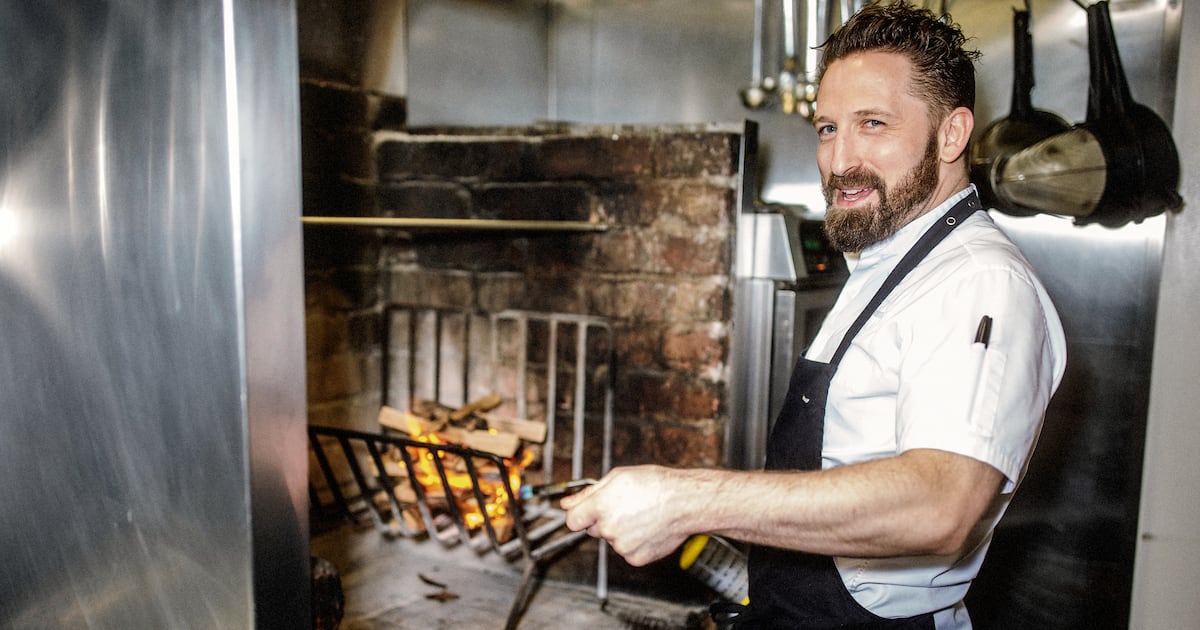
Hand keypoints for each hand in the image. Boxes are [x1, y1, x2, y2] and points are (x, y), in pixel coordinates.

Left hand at [561, 465, 689, 565]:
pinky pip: (626, 551)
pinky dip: (634, 542)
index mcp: (601, 506)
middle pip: (593, 529)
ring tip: (641, 515)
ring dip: (620, 530)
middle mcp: (609, 528)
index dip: (579, 515)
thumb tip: (567, 502)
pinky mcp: (635, 558)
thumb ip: (588, 493)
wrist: (685, 502)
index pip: (572, 520)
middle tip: (624, 507)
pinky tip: (646, 528)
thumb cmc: (656, 485)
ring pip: (611, 540)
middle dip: (603, 519)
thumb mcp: (618, 477)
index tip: (586, 512)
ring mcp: (622, 546)